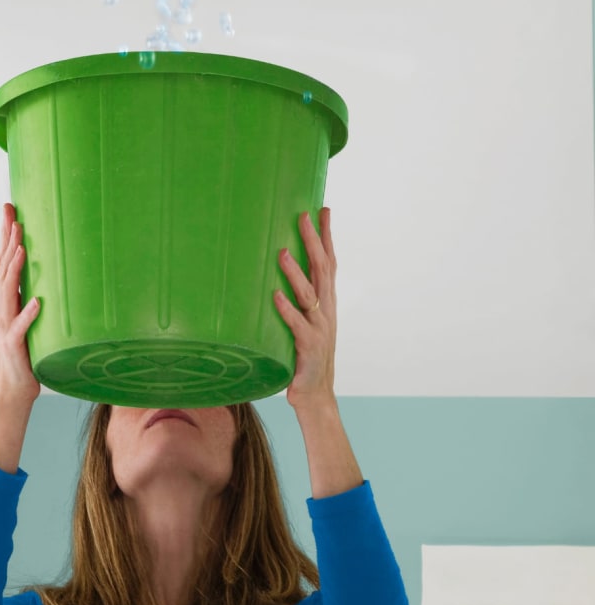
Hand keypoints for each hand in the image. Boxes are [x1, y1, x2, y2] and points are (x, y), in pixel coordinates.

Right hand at [0, 202, 41, 403]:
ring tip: (22, 246)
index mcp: (5, 300)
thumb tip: (50, 271)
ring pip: (6, 291)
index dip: (6, 234)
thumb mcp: (29, 318)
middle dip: (7, 239)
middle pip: (1, 267)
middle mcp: (1, 308)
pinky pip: (21, 327)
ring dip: (14, 268)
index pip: (3, 260)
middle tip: (12, 214)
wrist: (14, 389)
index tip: (10, 209)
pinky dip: (28, 313)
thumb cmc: (26, 352)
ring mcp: (5, 325)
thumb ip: (32, 295)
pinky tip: (37, 302)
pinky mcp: (14, 345)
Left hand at [273, 207, 337, 409]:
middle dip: (314, 241)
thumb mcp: (305, 322)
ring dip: (296, 272)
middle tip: (302, 215)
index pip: (329, 263)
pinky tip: (275, 295)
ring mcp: (319, 328)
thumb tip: (274, 273)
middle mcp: (326, 311)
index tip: (322, 209)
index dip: (327, 236)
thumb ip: (296, 299)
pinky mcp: (308, 348)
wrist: (316, 396)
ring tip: (282, 251)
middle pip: (322, 270)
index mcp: (326, 303)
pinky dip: (286, 309)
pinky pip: (296, 325)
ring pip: (308, 294)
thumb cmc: (306, 356)